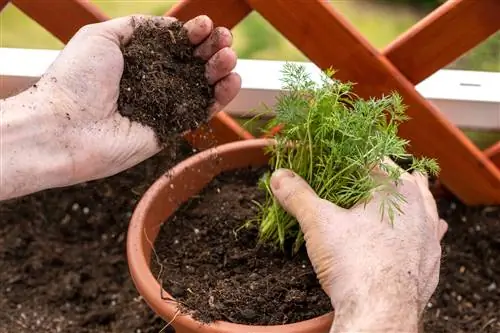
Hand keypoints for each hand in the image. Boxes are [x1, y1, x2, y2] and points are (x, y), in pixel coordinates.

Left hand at [36, 15, 239, 183]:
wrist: (65, 127)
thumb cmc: (77, 78)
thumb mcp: (101, 36)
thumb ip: (137, 28)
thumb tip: (169, 26)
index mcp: (137, 60)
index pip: (174, 44)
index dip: (192, 33)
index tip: (204, 24)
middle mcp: (153, 82)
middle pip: (192, 63)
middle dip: (211, 48)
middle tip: (224, 39)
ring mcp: (163, 107)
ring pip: (201, 86)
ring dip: (220, 69)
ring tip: (229, 58)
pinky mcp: (170, 130)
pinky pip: (201, 112)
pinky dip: (220, 98)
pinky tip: (233, 81)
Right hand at [270, 165, 446, 331]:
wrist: (381, 311)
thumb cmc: (353, 261)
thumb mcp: (318, 222)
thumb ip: (298, 195)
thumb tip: (278, 176)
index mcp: (396, 189)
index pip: (374, 159)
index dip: (353, 156)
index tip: (339, 157)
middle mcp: (421, 208)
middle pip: (405, 180)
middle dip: (385, 175)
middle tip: (367, 172)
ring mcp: (430, 236)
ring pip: (425, 206)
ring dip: (412, 197)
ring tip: (408, 187)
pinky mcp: (431, 262)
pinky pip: (431, 236)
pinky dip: (422, 229)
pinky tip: (422, 229)